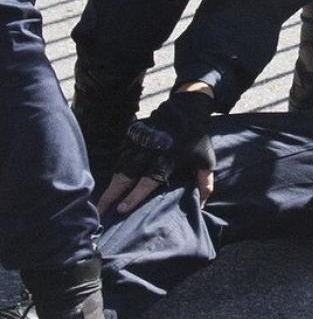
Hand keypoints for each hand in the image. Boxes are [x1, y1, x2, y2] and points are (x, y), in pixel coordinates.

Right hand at [97, 90, 214, 218]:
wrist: (187, 105)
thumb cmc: (197, 137)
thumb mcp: (206, 159)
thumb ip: (204, 183)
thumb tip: (202, 206)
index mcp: (167, 159)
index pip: (147, 181)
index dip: (134, 196)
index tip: (120, 210)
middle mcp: (149, 150)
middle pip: (126, 175)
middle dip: (111, 194)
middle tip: (99, 212)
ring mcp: (139, 141)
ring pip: (120, 165)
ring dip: (110, 184)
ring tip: (101, 202)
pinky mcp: (133, 133)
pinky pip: (121, 153)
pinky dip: (115, 168)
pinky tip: (111, 183)